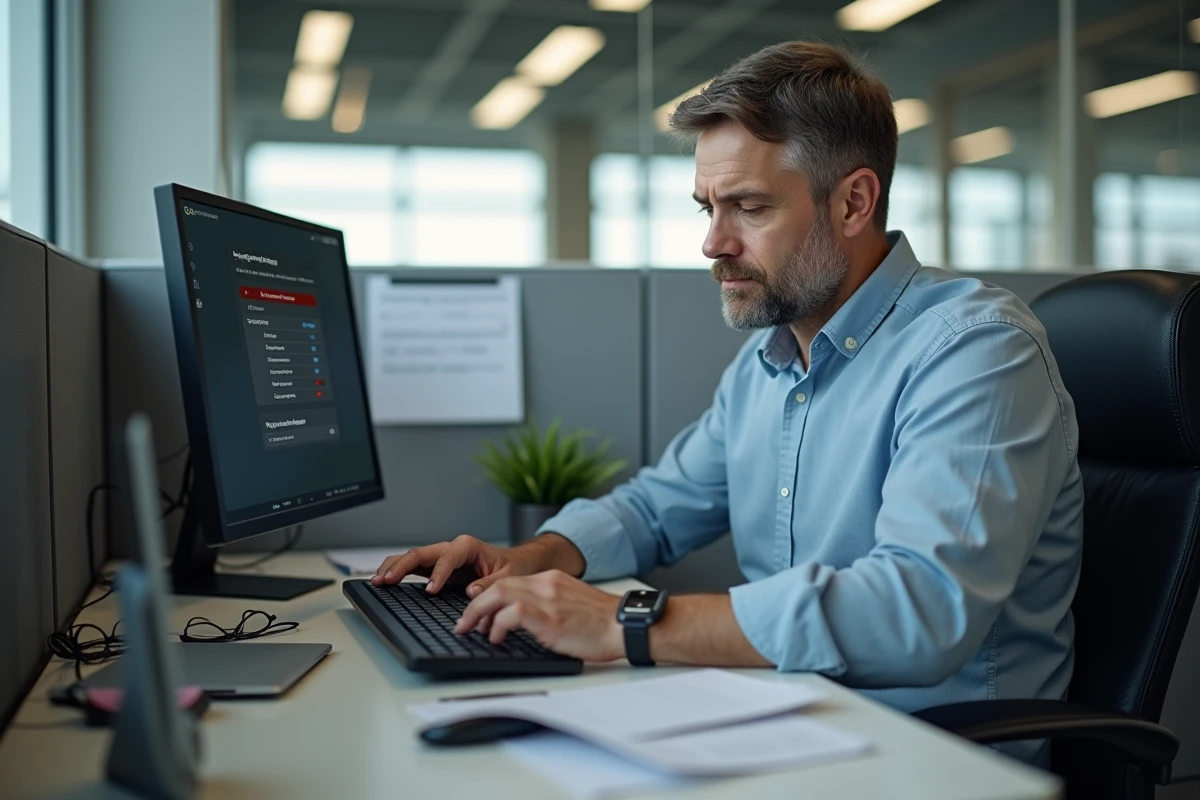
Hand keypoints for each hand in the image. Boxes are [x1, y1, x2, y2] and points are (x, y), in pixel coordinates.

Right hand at [371, 534, 581, 596]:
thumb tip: (472, 592)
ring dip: (393, 568)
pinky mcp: (436, 568)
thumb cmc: (512, 567)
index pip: (446, 558)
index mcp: (467, 546)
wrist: (516, 563)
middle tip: (386, 580)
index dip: (437, 574)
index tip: (431, 590)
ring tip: (377, 581)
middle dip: (402, 566)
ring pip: (412, 558)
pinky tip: (385, 581)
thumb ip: (490, 583)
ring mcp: (441, 558)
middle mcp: (451, 549)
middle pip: (420, 553)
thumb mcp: (508, 576)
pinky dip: (398, 572)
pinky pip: (414, 567)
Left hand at [454, 571, 624, 661]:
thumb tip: (522, 622)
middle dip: (474, 605)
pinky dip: (498, 625)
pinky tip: (496, 638)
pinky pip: (512, 613)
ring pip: (499, 594)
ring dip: (479, 613)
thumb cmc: (604, 623)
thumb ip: (548, 605)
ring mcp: (548, 599)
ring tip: (472, 630)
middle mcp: (547, 584)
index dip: (487, 598)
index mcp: (552, 580)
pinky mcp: (550, 618)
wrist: (627, 624)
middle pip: (497, 585)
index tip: (477, 614)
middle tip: (463, 624)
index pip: (509, 581)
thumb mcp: (572, 605)